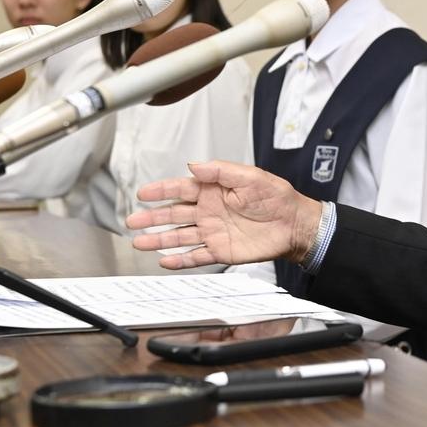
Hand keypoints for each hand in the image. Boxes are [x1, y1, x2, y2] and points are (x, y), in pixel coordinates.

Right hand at [126, 160, 323, 269]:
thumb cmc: (277, 198)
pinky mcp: (221, 250)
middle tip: (132, 220)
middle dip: (152, 217)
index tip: (142, 193)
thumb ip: (221, 171)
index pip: (181, 189)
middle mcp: (209, 211)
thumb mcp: (251, 176)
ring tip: (139, 243)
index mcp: (214, 190)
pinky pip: (196, 256)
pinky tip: (165, 261)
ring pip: (180, 236)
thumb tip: (195, 165)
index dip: (161, 190)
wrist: (295, 224)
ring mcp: (213, 232)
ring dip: (159, 239)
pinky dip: (180, 260)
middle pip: (174, 214)